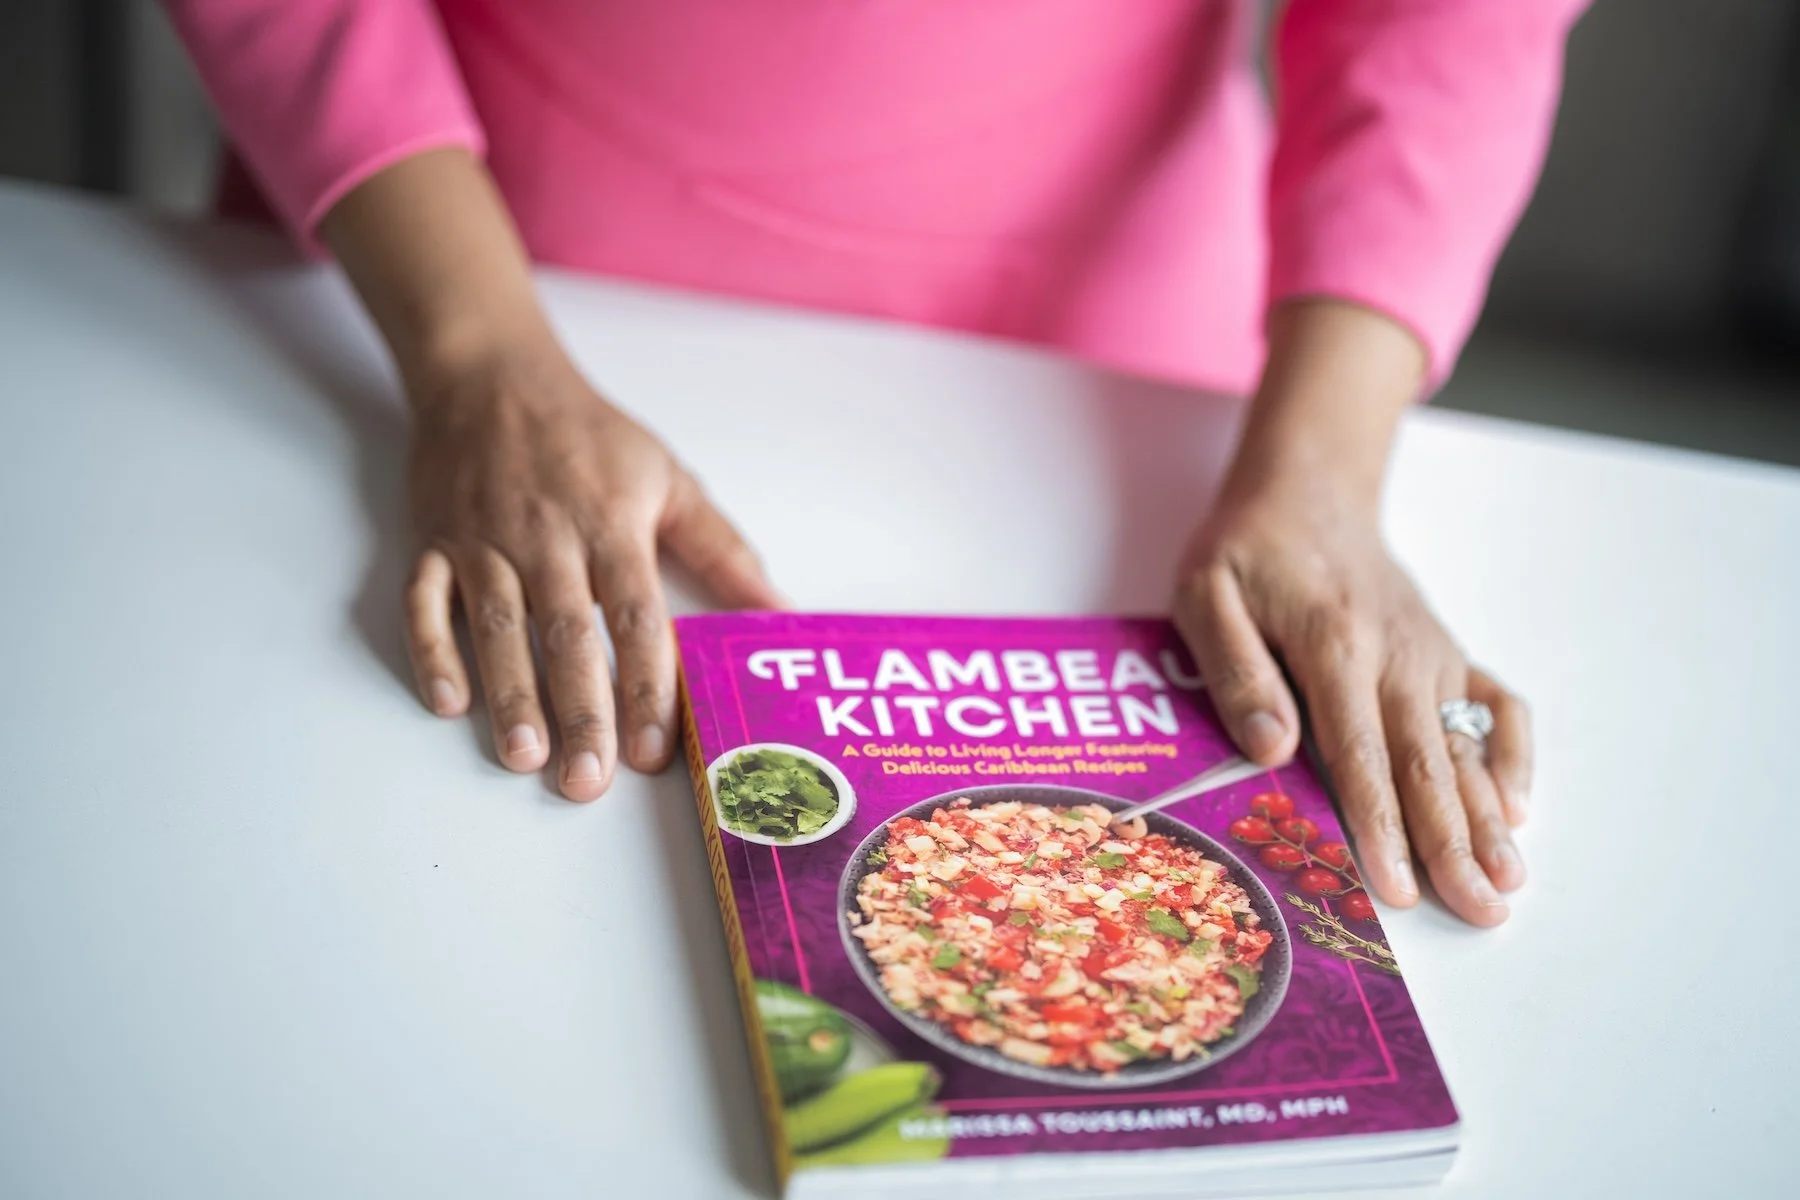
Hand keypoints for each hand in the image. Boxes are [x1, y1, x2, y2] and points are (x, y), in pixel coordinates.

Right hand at [402, 336, 780, 799]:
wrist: (491, 375)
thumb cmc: (590, 436)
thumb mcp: (670, 480)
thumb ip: (723, 551)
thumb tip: (781, 610)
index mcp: (611, 526)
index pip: (635, 618)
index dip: (645, 686)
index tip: (655, 750)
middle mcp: (547, 538)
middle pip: (566, 635)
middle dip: (579, 711)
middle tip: (587, 782)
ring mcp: (483, 541)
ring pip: (497, 628)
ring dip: (509, 695)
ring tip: (525, 757)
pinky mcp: (433, 542)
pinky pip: (425, 601)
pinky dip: (432, 649)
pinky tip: (448, 701)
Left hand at [1173, 299, 1529, 926]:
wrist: (1307, 487)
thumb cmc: (1246, 548)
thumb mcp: (1209, 594)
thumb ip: (1238, 670)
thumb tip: (1270, 750)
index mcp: (1334, 644)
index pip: (1360, 753)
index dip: (1381, 825)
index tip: (1397, 888)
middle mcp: (1395, 654)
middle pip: (1428, 763)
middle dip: (1453, 845)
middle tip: (1480, 913)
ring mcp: (1429, 654)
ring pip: (1464, 747)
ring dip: (1487, 819)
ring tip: (1508, 884)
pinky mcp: (1446, 652)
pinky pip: (1495, 704)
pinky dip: (1511, 753)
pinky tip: (1513, 806)